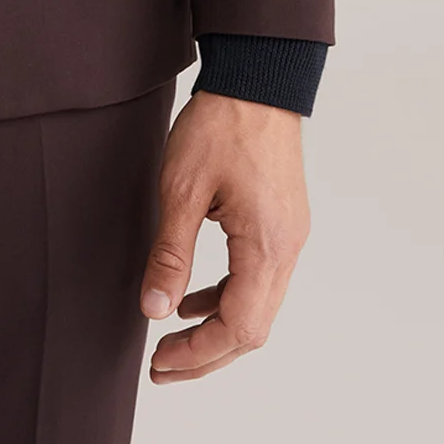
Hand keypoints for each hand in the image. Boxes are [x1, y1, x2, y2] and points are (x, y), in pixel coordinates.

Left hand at [141, 89, 309, 382]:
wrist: (258, 77)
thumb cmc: (221, 124)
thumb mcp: (182, 187)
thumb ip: (170, 253)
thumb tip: (154, 310)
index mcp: (266, 246)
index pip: (239, 328)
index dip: (199, 355)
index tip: (161, 362)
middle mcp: (287, 249)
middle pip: (253, 329)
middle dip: (207, 355)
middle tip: (161, 366)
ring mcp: (289, 236)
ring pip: (258, 307)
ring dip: (216, 330)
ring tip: (171, 339)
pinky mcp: (282, 223)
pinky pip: (258, 279)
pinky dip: (226, 297)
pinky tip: (193, 298)